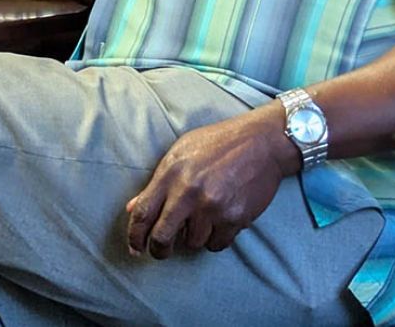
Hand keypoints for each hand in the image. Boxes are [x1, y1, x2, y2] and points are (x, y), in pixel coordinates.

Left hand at [125, 103, 298, 258]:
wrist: (261, 142)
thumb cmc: (218, 143)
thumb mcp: (181, 151)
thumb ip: (157, 182)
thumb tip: (133, 208)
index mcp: (171, 174)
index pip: (143, 213)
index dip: (134, 236)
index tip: (135, 248)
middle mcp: (188, 192)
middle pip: (162, 237)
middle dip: (159, 250)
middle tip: (162, 251)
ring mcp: (212, 207)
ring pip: (192, 243)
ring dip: (195, 237)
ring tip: (204, 218)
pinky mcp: (234, 218)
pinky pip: (217, 244)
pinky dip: (216, 238)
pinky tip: (220, 221)